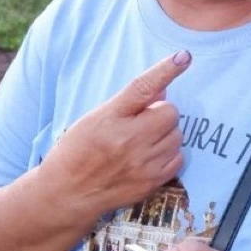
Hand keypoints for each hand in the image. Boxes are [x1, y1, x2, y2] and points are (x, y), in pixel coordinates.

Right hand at [41, 51, 190, 215]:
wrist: (67, 193)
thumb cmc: (77, 150)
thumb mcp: (95, 118)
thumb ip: (129, 103)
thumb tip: (163, 88)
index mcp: (110, 118)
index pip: (142, 88)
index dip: (165, 70)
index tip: (183, 57)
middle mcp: (128, 139)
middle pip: (170, 112)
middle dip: (161, 113)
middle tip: (143, 122)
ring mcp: (141, 163)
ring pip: (177, 135)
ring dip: (166, 134)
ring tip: (143, 142)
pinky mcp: (150, 182)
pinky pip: (179, 158)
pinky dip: (169, 154)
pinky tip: (149, 157)